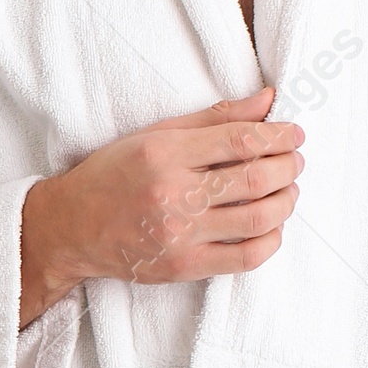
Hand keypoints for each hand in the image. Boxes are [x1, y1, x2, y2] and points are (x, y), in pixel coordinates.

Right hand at [19, 87, 303, 325]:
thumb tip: (268, 100)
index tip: (295, 133)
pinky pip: (246, 257)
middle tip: (295, 161)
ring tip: (289, 191)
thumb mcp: (156, 135)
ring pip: (258, 218)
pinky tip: (272, 227)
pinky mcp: (184, 267)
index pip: (240, 140)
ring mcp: (180, 234)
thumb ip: (214, 118)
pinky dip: (271, 241)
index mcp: (165, 152)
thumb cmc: (114, 174)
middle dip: (289, 167)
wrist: (71, 228)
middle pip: (256, 178)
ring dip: (287, 202)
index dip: (278, 135)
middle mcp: (173, 193)